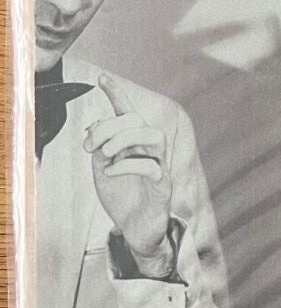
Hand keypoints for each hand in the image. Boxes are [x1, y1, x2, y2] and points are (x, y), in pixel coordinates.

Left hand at [84, 74, 172, 264]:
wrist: (134, 228)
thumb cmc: (123, 196)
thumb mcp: (102, 168)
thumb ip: (100, 148)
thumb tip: (92, 128)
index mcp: (134, 143)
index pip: (128, 112)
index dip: (117, 94)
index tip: (102, 79)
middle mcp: (149, 150)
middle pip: (139, 121)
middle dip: (111, 127)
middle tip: (90, 147)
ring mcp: (159, 165)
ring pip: (155, 136)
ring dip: (126, 138)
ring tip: (105, 152)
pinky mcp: (162, 186)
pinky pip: (152, 167)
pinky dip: (128, 165)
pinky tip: (111, 171)